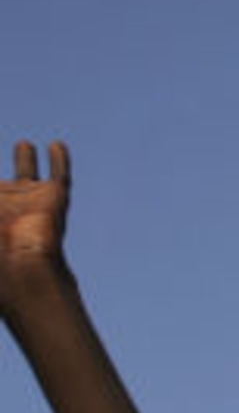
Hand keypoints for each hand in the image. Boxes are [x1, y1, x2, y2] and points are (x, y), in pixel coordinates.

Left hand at [0, 141, 71, 306]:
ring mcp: (29, 205)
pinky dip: (58, 160)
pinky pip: (58, 174)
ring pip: (26, 175)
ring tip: (23, 145)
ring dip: (25, 160)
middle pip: (2, 186)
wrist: (20, 266)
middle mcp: (4, 209)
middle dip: (3, 173)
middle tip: (11, 152)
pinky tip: (56, 146)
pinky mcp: (55, 200)